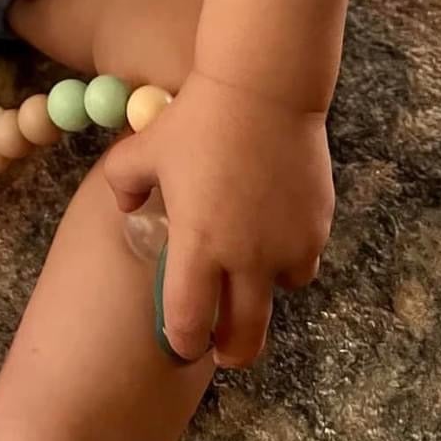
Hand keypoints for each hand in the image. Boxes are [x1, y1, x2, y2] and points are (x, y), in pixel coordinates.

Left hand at [102, 68, 333, 367]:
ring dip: (262, 292)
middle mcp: (246, 259)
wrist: (261, 89)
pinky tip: (273, 227)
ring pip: (278, 296)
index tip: (180, 340)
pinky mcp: (317, 228)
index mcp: (198, 246)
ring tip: (249, 268)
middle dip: (230, 351)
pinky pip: (302, 261)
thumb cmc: (197, 119)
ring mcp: (287, 247)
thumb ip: (124, 183)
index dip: (182, 341)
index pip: (188, 323)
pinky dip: (288, 257)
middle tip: (221, 349)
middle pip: (243, 339)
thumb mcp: (145, 147)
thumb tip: (127, 207)